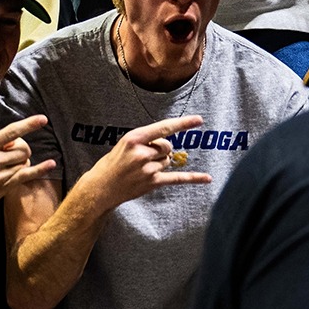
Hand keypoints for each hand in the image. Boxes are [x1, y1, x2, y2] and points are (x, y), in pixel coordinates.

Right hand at [77, 114, 211, 207]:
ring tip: (141, 169)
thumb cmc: (111, 164)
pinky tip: (208, 178)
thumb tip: (167, 146)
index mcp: (134, 138)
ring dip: (159, 163)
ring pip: (167, 161)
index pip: (163, 128)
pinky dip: (194, 178)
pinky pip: (177, 178)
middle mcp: (142, 152)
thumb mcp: (124, 144)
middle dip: (160, 150)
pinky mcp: (152, 182)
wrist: (100, 188)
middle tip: (143, 157)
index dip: (183, 123)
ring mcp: (148, 168)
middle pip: (167, 146)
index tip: (199, 120)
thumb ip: (145, 141)